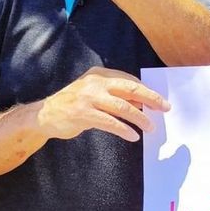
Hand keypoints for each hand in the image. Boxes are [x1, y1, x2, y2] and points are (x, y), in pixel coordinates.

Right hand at [37, 67, 169, 141]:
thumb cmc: (72, 105)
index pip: (129, 80)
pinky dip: (124, 130)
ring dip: (140, 118)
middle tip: (165, 108)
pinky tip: (133, 136)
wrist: (44, 115)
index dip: (146, 91)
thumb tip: (141, 103)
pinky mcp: (83, 114)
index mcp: (99, 74)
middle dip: (151, 98)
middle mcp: (95, 83)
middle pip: (130, 89)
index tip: (158, 102)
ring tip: (151, 127)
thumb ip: (114, 96)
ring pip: (123, 107)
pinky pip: (110, 122)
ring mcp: (88, 98)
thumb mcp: (93, 94)